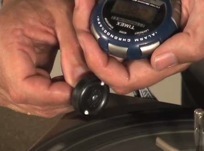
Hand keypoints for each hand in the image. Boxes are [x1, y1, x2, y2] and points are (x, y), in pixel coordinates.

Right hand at [0, 0, 87, 117]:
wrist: (28, 4)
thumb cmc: (39, 3)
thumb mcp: (62, 18)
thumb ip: (73, 50)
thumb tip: (81, 81)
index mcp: (5, 47)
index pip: (24, 88)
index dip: (53, 96)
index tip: (78, 92)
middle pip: (29, 101)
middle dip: (60, 101)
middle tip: (83, 90)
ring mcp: (5, 78)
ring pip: (33, 105)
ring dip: (58, 101)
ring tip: (76, 87)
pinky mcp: (15, 82)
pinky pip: (34, 100)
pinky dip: (53, 98)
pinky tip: (65, 87)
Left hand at [74, 0, 191, 93]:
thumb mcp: (203, 27)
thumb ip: (189, 47)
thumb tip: (159, 61)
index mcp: (159, 59)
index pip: (123, 79)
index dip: (101, 67)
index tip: (88, 42)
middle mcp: (144, 53)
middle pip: (105, 62)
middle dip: (86, 43)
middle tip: (81, 16)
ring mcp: (137, 39)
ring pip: (103, 44)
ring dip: (88, 26)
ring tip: (83, 5)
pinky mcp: (134, 24)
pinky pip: (109, 27)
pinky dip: (96, 16)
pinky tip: (92, 4)